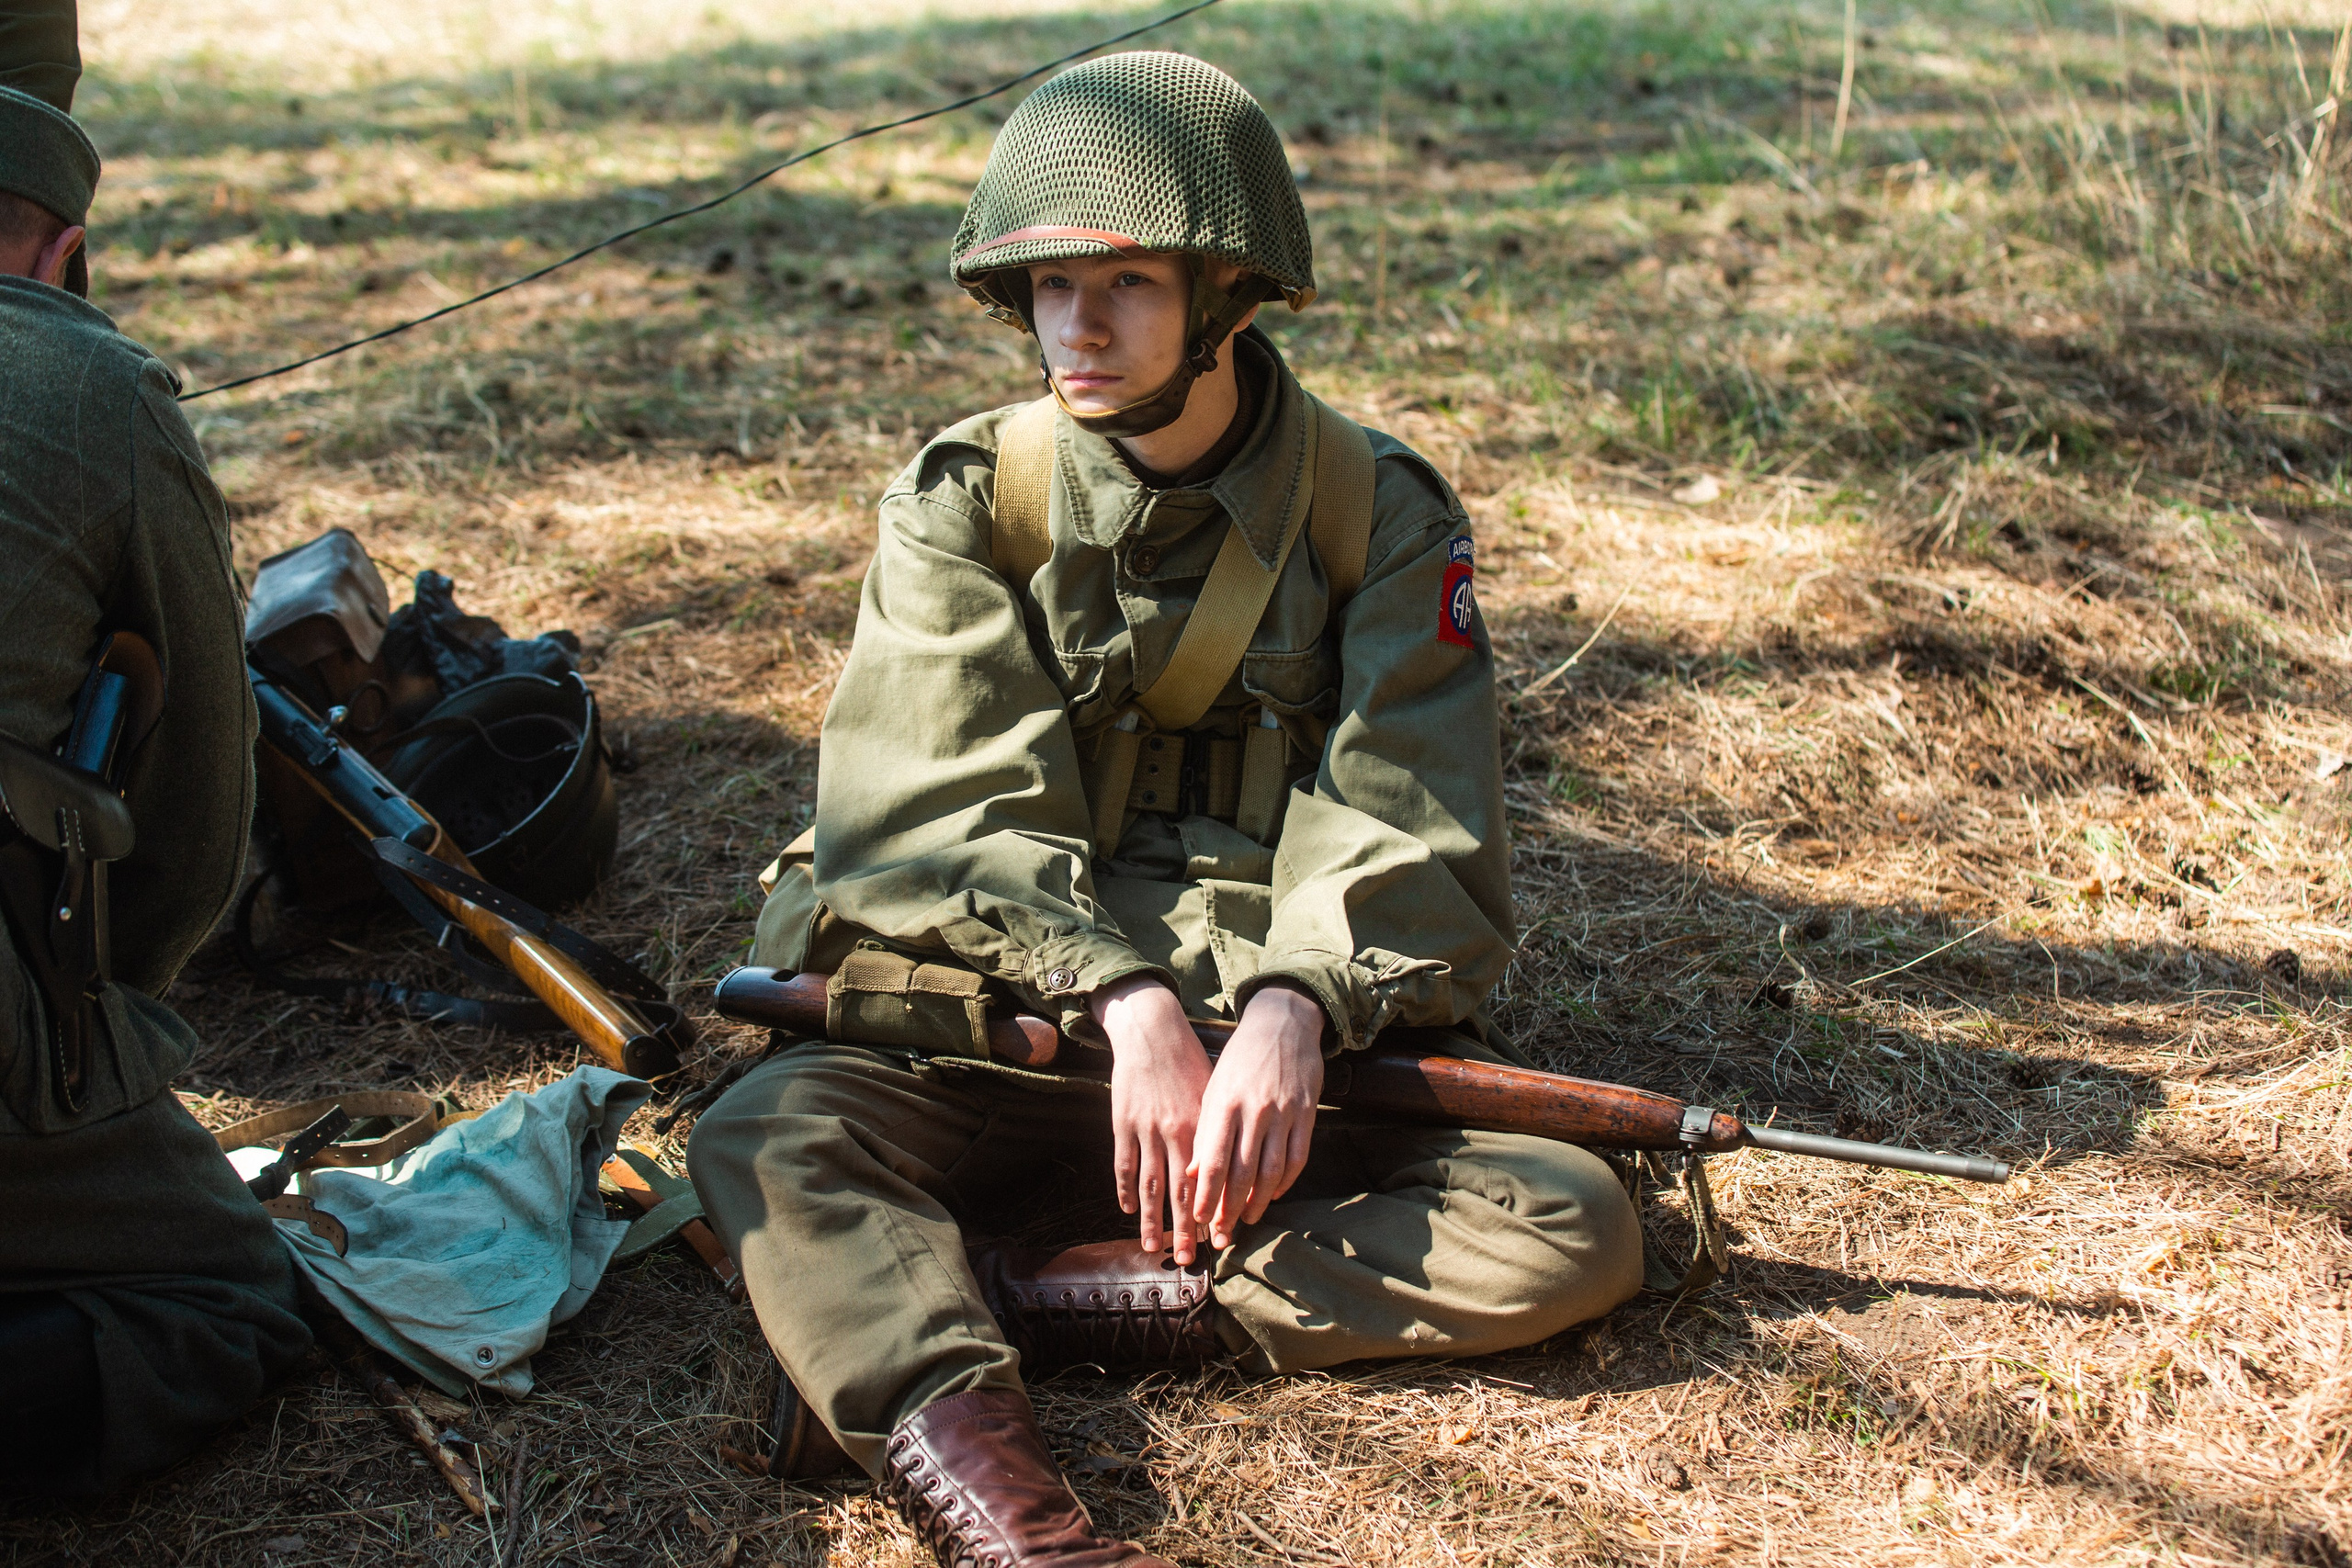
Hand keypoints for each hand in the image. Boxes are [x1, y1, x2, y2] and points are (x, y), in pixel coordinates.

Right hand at [1093, 976, 1212, 1262]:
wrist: (1153, 1031)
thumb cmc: (1188, 1060)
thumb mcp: (1212, 1093)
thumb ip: (1217, 1130)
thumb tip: (1232, 1167)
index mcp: (1202, 1126)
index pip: (1209, 1181)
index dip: (1211, 1213)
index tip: (1216, 1239)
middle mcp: (1175, 1132)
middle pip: (1179, 1191)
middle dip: (1183, 1229)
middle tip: (1187, 1259)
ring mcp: (1146, 1129)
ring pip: (1148, 1184)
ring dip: (1150, 1219)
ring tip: (1152, 1246)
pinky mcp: (1123, 1122)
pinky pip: (1123, 1163)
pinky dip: (1124, 1189)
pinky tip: (1126, 1209)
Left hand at [1189, 983, 1324, 1249]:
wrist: (1282, 1022)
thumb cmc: (1239, 1059)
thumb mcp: (1213, 1089)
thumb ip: (1205, 1131)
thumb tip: (1194, 1175)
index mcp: (1224, 1103)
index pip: (1214, 1161)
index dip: (1207, 1195)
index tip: (1198, 1220)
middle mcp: (1254, 1110)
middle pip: (1242, 1173)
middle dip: (1230, 1209)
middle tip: (1222, 1234)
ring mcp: (1284, 1112)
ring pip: (1271, 1171)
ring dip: (1258, 1201)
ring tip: (1247, 1220)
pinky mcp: (1307, 1112)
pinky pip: (1298, 1157)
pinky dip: (1286, 1181)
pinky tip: (1274, 1194)